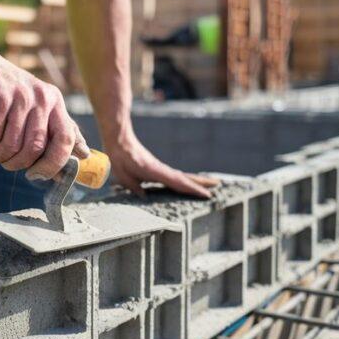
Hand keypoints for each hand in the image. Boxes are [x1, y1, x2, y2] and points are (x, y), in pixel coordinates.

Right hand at [0, 51, 88, 179]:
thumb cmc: (3, 88)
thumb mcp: (35, 103)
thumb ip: (57, 127)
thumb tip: (84, 154)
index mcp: (54, 101)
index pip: (66, 139)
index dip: (54, 164)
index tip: (37, 175)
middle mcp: (42, 97)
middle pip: (36, 147)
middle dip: (18, 164)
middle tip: (5, 163)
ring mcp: (20, 96)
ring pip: (12, 145)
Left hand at [105, 131, 219, 198]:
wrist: (120, 141)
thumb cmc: (120, 158)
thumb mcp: (123, 176)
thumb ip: (134, 187)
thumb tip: (145, 197)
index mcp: (156, 172)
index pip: (178, 182)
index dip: (192, 189)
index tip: (206, 194)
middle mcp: (162, 170)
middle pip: (185, 178)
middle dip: (201, 182)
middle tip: (218, 186)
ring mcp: (161, 169)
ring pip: (182, 176)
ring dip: (196, 180)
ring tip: (210, 185)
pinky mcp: (157, 168)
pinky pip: (174, 176)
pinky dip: (184, 180)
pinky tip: (187, 184)